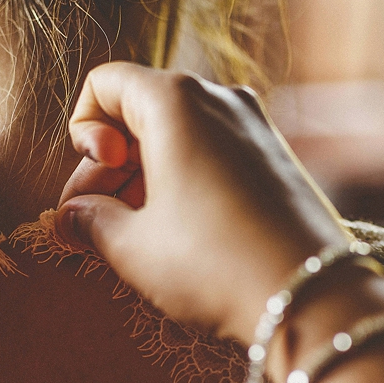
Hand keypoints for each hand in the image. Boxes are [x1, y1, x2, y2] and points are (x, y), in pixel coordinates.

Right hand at [55, 62, 349, 341]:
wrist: (314, 297)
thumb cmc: (214, 265)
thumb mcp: (132, 247)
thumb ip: (89, 221)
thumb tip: (70, 216)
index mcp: (175, 99)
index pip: (104, 85)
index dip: (82, 133)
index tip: (98, 182)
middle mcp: (219, 97)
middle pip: (139, 111)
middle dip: (108, 167)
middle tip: (95, 227)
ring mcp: (255, 126)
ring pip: (176, 135)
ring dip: (143, 180)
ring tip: (137, 241)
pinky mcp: (277, 159)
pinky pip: (211, 154)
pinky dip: (183, 184)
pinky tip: (181, 238)